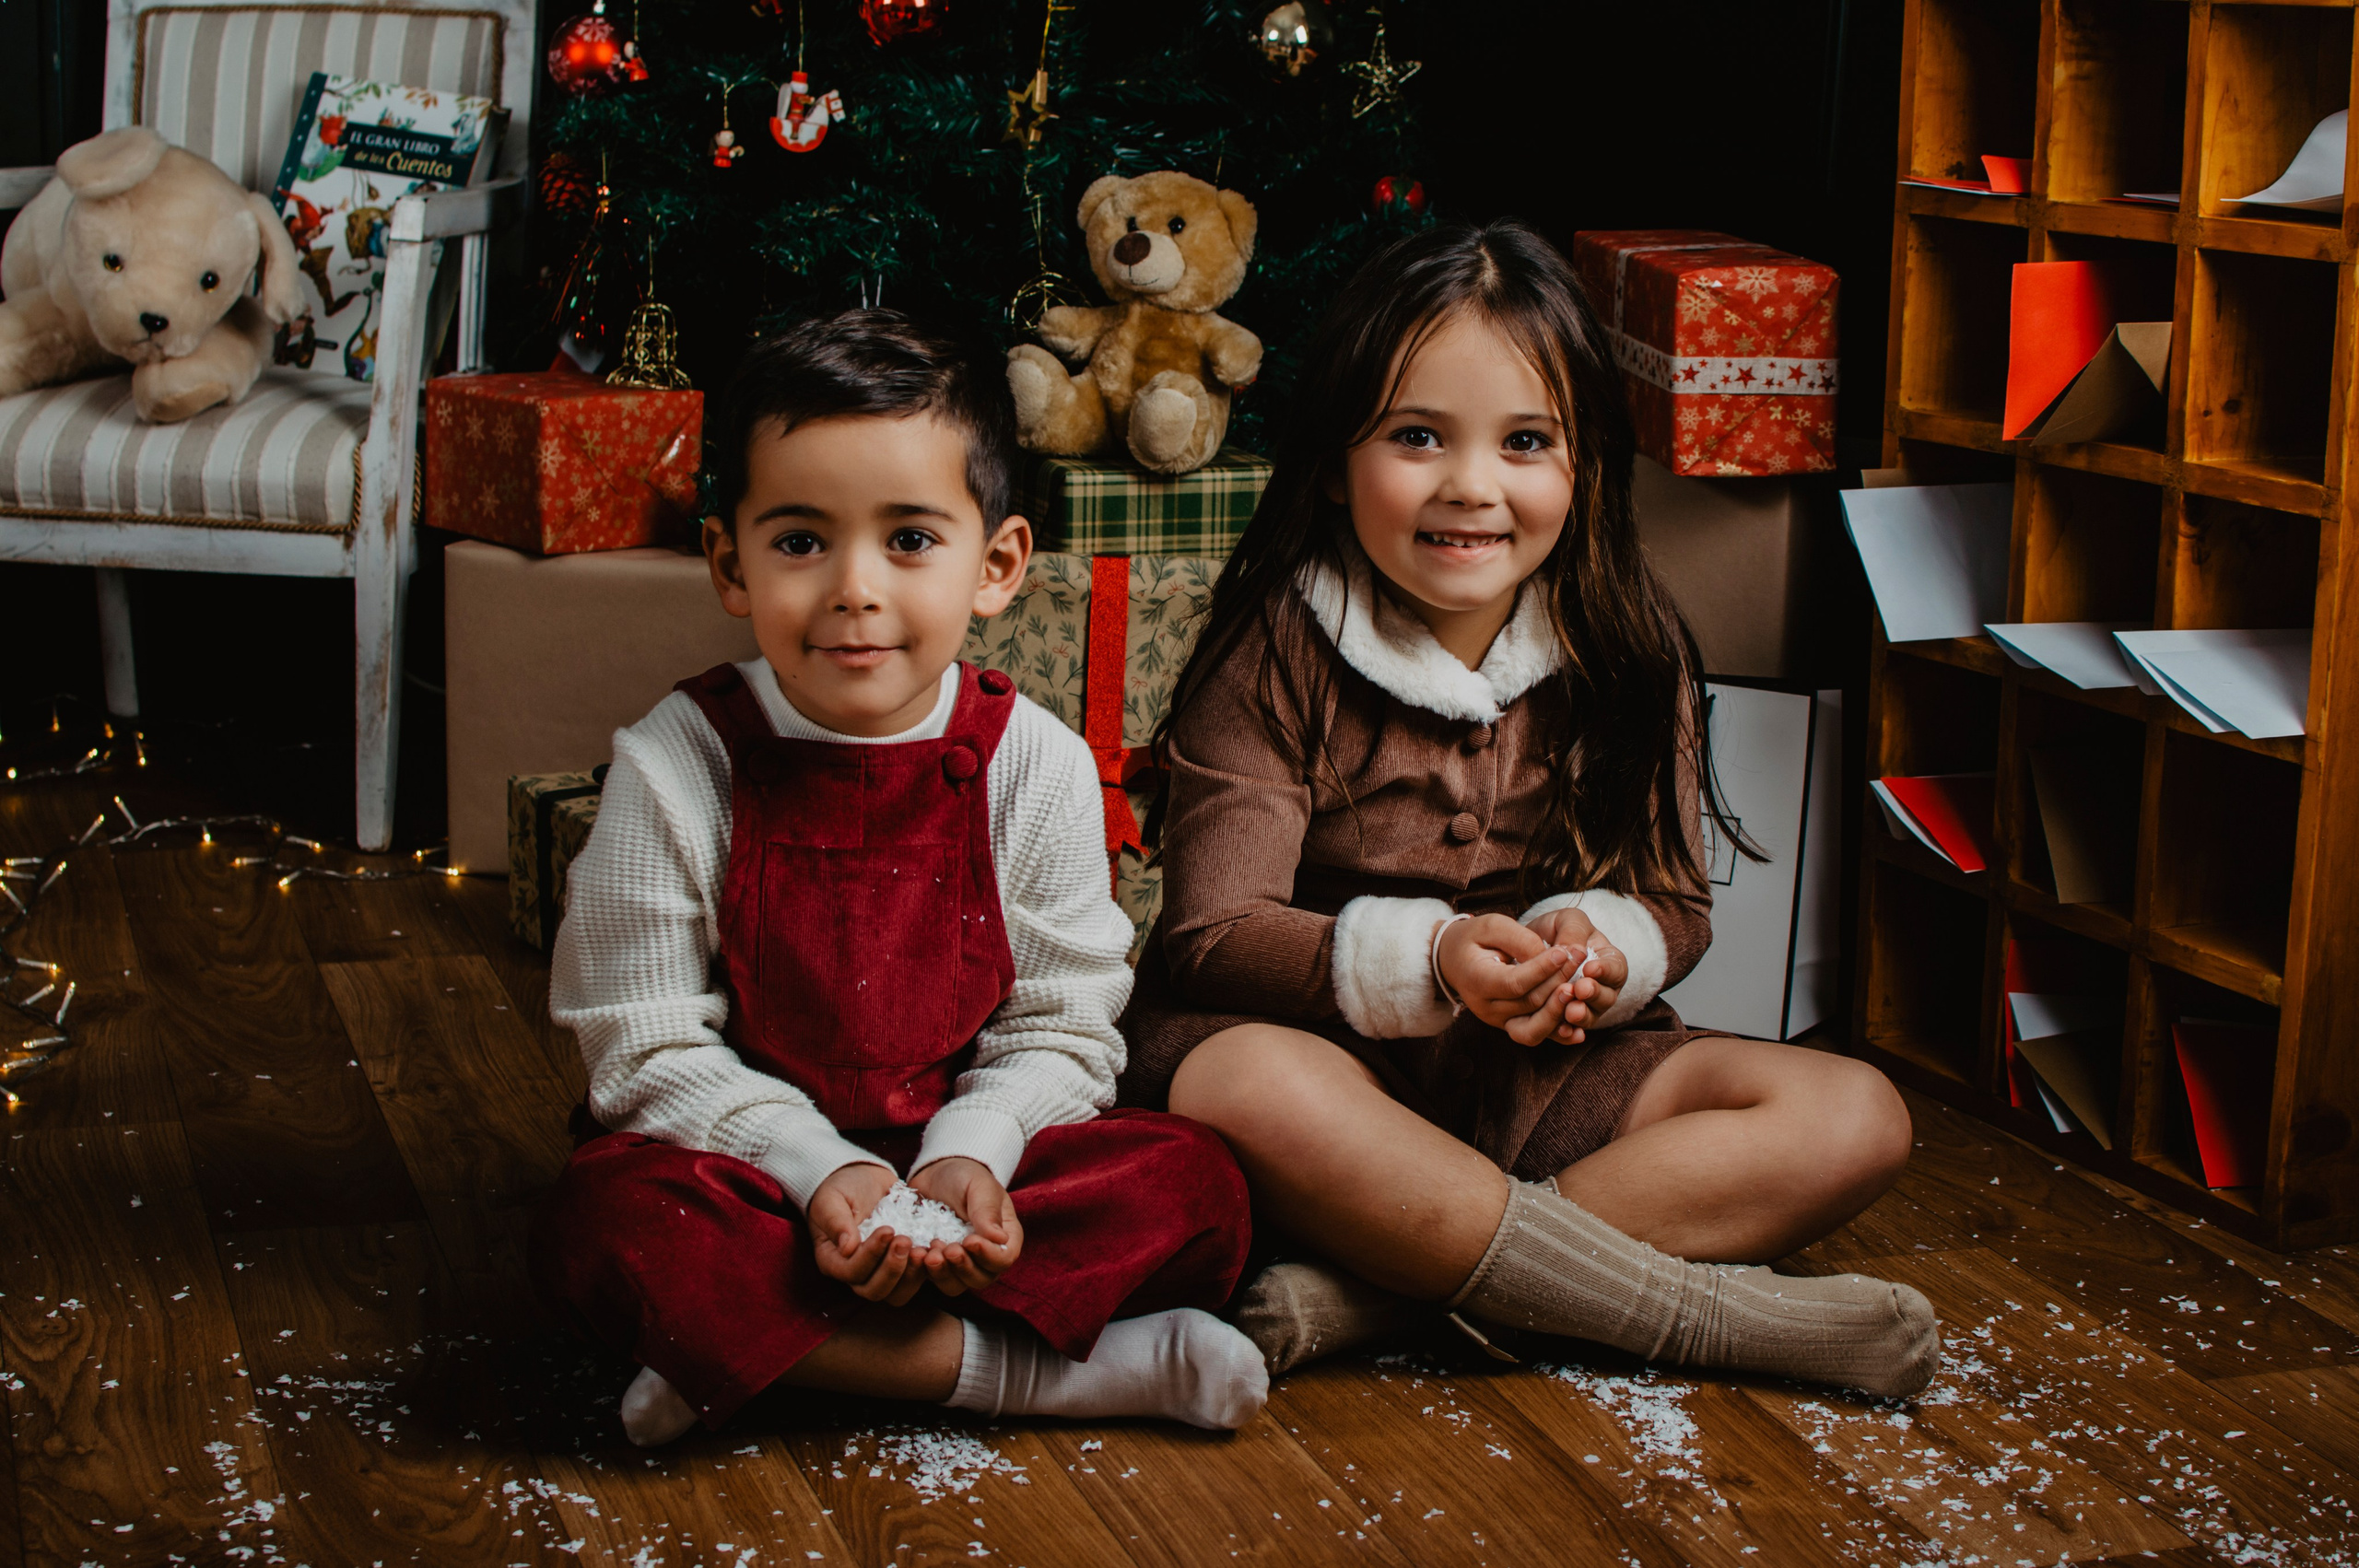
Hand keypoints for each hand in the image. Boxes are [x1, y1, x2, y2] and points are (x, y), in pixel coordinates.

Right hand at [808, 1162, 927, 1307]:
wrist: (863, 1180)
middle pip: (874, 1291)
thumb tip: (846, 1248)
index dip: (870, 1256)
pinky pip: (916, 1279)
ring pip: (897, 1293)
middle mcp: (856, 1273)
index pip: (851, 1272)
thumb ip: (836, 1221)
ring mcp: (881, 1272)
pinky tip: (933, 1249)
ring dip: (911, 1274)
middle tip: (905, 1240)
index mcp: (833, 1260)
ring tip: (922, 1249)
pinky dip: (926, 1269)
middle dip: (892, 1269)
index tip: (887, 1230)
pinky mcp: (903, 1265)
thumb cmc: (841, 1189)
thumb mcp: (831, 1199)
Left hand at [907, 1156, 1023, 1297]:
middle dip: (963, 1268)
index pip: (1004, 1258)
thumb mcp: (979, 1187)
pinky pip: (935, 1279)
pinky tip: (917, 1252)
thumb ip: (987, 1211)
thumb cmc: (965, 1176)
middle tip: (947, 1248)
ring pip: (958, 1285)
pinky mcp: (939, 1264)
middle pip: (982, 1278)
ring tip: (930, 1251)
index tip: (969, 1240)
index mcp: (1006, 1236)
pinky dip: (926, 1271)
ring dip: (943, 1273)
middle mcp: (987, 1255)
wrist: (937, 1173)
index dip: (988, 1256)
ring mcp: (962, 1262)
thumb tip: (1000, 1239)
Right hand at [1435, 913, 1582, 1045]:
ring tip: (1580, 988)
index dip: (1543, 968)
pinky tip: (1578, 1029)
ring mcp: (1498, 1021)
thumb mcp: (1491, 926)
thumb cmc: (1473, 939)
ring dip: (1561, 1010)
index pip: (1515, 982)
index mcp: (1477, 981)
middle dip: (1559, 979)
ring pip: (1535, 1027)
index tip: (1566, 950)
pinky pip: (1536, 1035)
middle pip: (1530, 1003)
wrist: (1453, 960)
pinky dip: (1558, 1034)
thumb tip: (1550, 956)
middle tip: (1581, 956)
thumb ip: (1519, 938)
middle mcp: (1486, 1008)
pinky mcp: (1510, 1026)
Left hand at [1523, 907, 1628, 1043]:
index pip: (1617, 969)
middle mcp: (1600, 988)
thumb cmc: (1555, 930)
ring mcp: (1584, 1007)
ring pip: (1589, 1018)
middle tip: (1581, 989)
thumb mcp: (1566, 920)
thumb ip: (1573, 931)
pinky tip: (1562, 1031)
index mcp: (1607, 962)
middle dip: (1594, 995)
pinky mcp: (1562, 1022)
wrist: (1529, 946)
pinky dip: (1565, 1033)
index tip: (1591, 968)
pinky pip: (1567, 1032)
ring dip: (1581, 1015)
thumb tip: (1572, 951)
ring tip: (1570, 1010)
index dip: (1607, 971)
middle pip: (1606, 998)